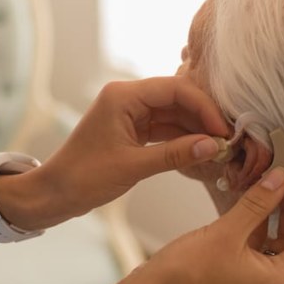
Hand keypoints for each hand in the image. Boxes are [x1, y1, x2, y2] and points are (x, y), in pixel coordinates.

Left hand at [33, 77, 229, 223]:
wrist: (54, 193)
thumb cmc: (84, 177)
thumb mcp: (132, 167)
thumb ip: (174, 154)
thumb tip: (213, 146)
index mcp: (123, 96)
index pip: (175, 89)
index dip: (204, 107)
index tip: (224, 129)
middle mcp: (127, 98)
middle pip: (177, 98)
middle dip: (204, 117)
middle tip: (229, 139)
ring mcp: (130, 114)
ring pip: (173, 114)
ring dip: (196, 129)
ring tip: (220, 147)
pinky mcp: (132, 130)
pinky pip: (165, 128)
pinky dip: (183, 139)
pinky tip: (203, 150)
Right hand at [138, 167, 283, 283]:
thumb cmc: (186, 273)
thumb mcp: (226, 231)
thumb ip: (259, 203)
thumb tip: (282, 175)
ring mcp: (262, 283)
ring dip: (281, 209)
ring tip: (272, 176)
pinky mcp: (245, 277)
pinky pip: (265, 245)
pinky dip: (264, 221)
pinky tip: (255, 196)